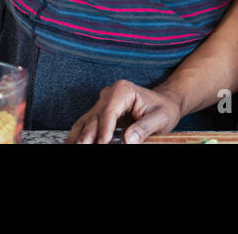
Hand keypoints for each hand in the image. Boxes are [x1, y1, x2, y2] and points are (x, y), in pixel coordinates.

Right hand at [66, 79, 182, 143]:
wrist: (164, 103)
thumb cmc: (164, 109)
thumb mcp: (160, 118)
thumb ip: (144, 128)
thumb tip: (128, 140)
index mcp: (124, 90)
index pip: (110, 110)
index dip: (105, 128)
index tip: (103, 142)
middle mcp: (109, 94)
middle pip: (95, 117)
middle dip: (88, 135)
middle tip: (84, 147)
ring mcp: (103, 103)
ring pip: (86, 121)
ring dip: (79, 136)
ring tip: (74, 146)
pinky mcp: (100, 113)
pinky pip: (86, 124)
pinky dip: (79, 135)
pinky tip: (73, 143)